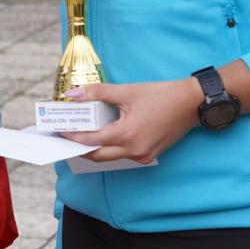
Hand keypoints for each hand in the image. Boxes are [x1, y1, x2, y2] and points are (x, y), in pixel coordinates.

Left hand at [58, 77, 203, 163]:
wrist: (190, 104)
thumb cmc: (161, 96)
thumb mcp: (126, 91)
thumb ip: (97, 93)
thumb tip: (73, 94)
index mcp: (127, 134)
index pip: (91, 141)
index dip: (72, 137)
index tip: (59, 131)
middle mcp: (134, 150)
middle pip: (97, 155)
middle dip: (78, 148)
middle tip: (64, 138)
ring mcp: (143, 155)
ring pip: (110, 157)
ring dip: (94, 148)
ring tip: (79, 135)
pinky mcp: (149, 155)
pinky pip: (123, 155)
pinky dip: (110, 148)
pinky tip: (102, 135)